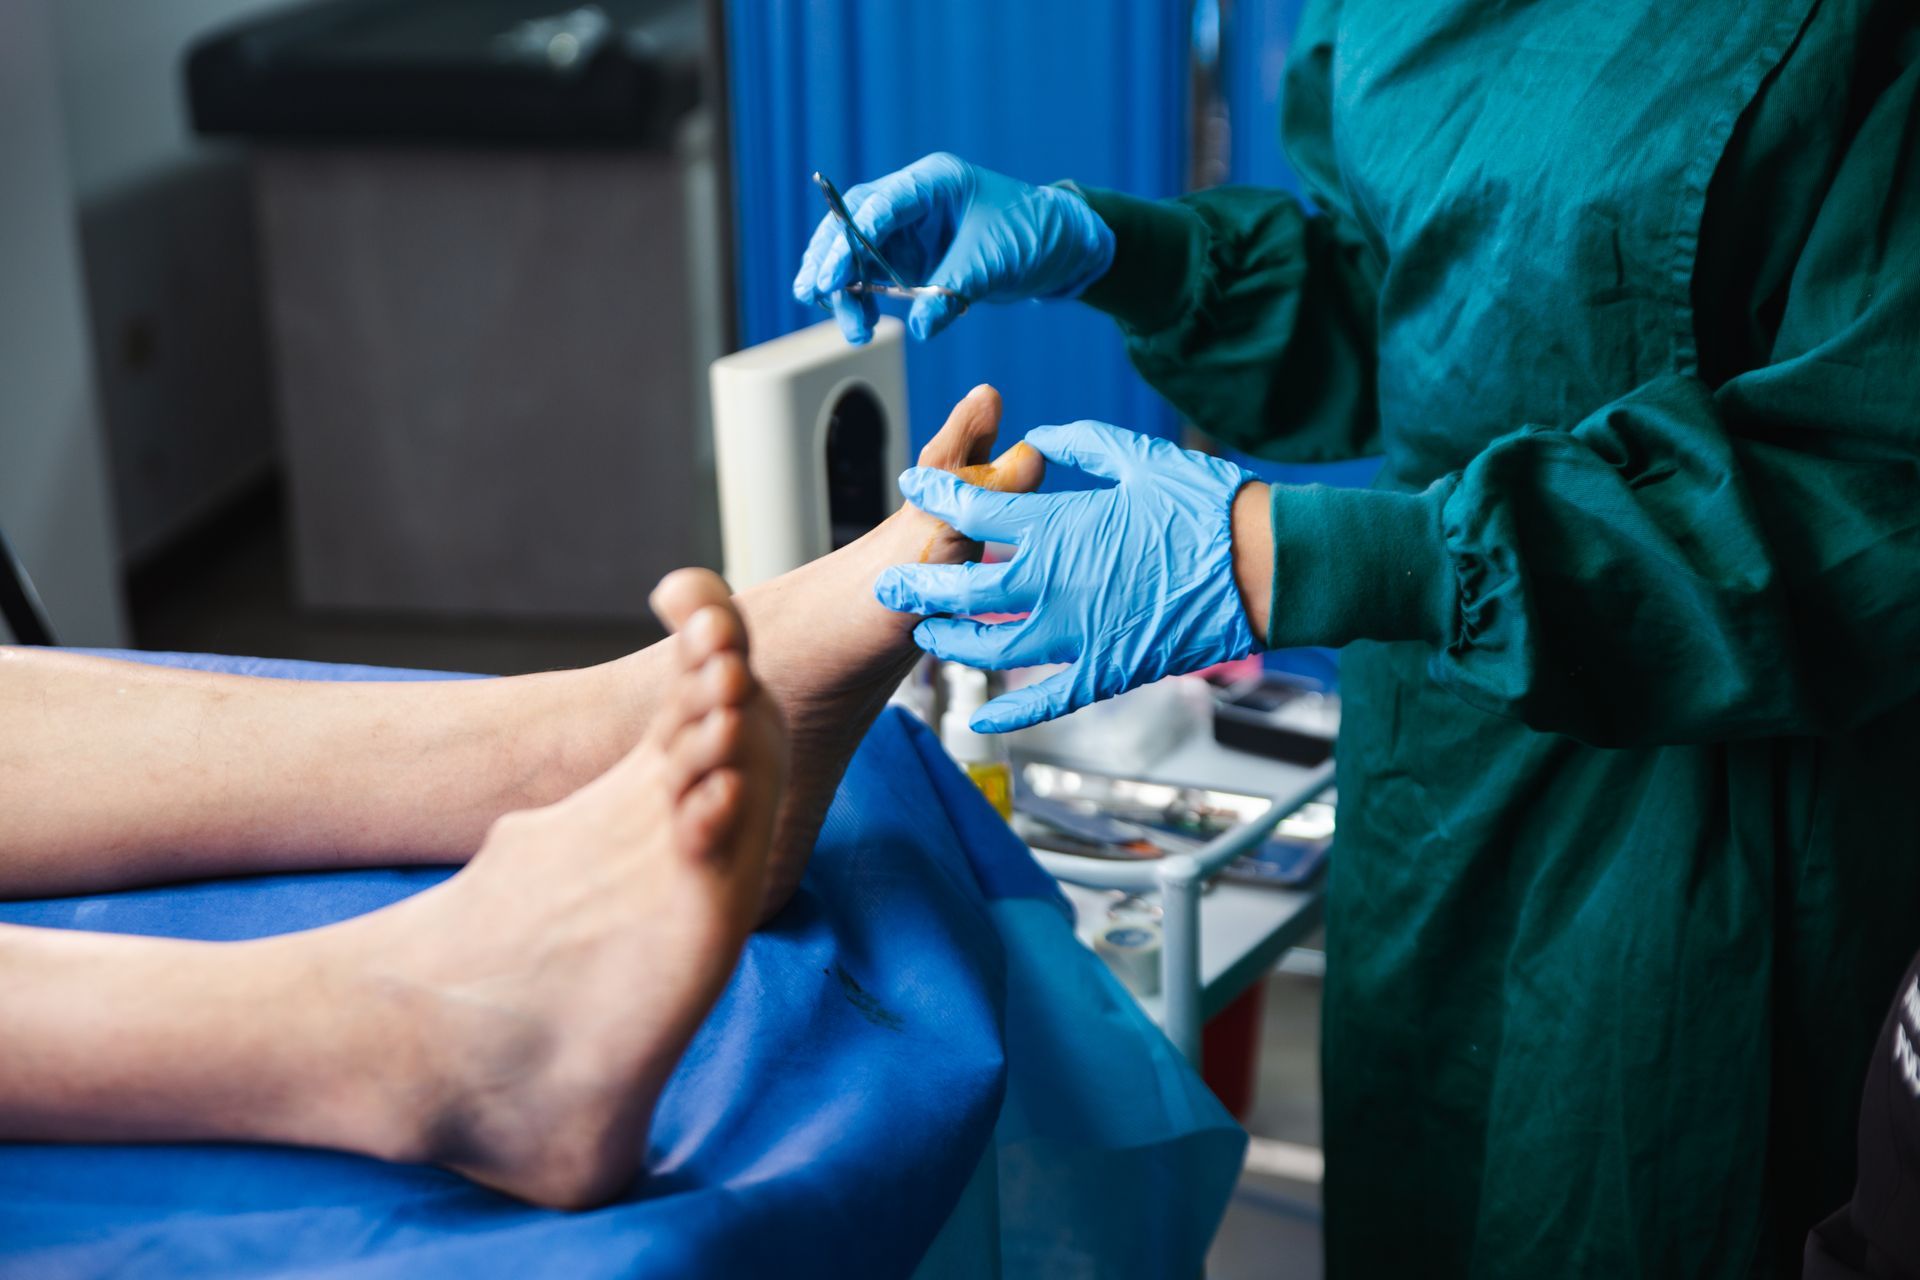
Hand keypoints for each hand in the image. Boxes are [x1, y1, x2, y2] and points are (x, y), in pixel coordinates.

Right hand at [792, 152, 1115, 343]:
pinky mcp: (913, 259)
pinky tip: (859, 322)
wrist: (1062, 247)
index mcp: (932, 183)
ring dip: (843, 289)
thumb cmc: (1036, 233)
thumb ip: (954, 290)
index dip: (848, 241)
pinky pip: (873, 276)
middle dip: (830, 262)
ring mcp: (909, 230)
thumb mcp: (996, 261)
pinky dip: (861, 299)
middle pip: (852, 226)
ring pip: (856, 254)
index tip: (831, 278)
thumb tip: (921, 326)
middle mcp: (912, 202)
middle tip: (817, 297)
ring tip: (852, 328)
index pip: (877, 205)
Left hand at [873, 422, 1259, 731]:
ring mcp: (1076, 637)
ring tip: (929, 635)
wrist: (1265, 568)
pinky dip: (1009, 716)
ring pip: (989, 649)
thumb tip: (1038, 439)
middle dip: (918, 584)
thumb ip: (1078, 445)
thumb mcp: (1137, 456)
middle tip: (889, 582)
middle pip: (960, 591)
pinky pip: (1044, 701)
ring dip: (951, 643)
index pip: (972, 511)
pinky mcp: (1104, 673)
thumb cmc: (1207, 506)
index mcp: (1057, 529)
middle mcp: (1053, 587)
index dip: (936, 495)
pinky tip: (982, 720)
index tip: (914, 486)